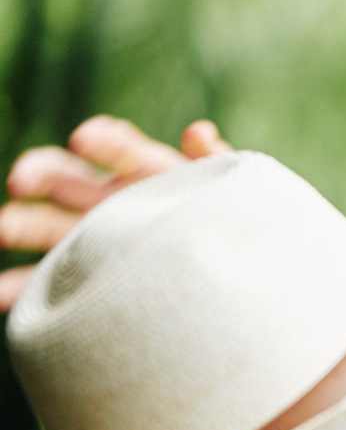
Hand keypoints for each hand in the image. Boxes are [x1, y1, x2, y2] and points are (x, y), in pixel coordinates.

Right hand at [0, 116, 230, 308]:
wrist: (238, 274)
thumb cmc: (234, 223)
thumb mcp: (231, 191)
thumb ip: (214, 162)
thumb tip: (199, 132)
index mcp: (147, 172)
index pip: (121, 148)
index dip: (103, 141)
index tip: (84, 138)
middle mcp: (111, 199)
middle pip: (66, 178)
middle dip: (40, 175)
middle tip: (21, 181)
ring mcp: (95, 237)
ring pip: (46, 225)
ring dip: (19, 225)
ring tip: (0, 229)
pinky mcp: (87, 276)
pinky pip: (48, 280)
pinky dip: (20, 288)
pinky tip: (2, 296)